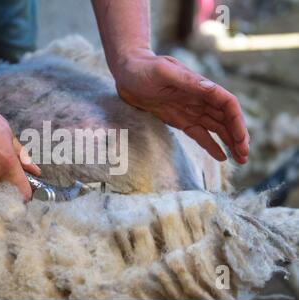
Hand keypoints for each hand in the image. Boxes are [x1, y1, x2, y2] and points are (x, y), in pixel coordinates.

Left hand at [113, 48, 249, 163]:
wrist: (126, 72)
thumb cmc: (143, 68)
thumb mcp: (163, 71)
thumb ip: (186, 80)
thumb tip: (211, 89)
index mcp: (200, 86)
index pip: (227, 104)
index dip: (237, 121)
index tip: (241, 139)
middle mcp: (199, 98)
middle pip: (226, 119)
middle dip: (237, 137)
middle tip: (245, 156)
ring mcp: (190, 110)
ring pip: (216, 128)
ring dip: (229, 143)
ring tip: (240, 160)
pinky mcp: (179, 119)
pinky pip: (199, 133)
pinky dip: (211, 145)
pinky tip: (221, 156)